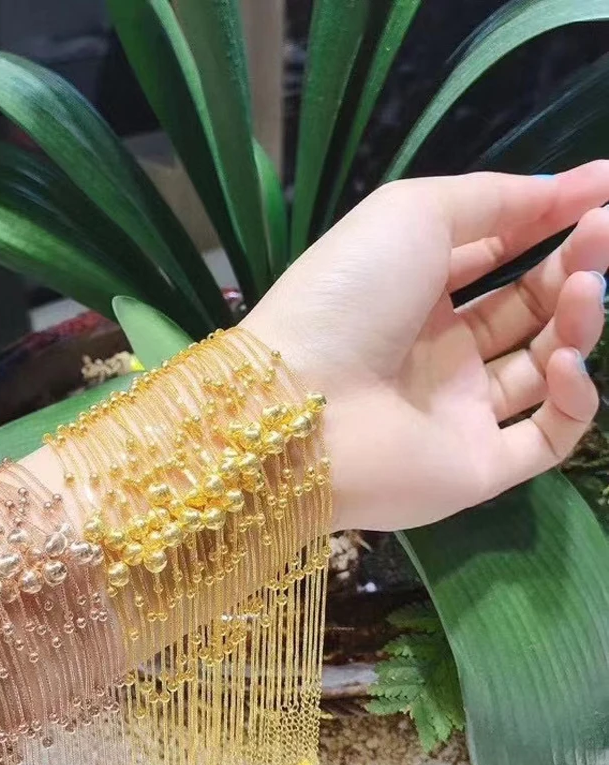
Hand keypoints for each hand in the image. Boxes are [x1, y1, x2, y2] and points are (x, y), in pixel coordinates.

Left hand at [243, 163, 608, 531]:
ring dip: (579, 323)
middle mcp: (434, 352)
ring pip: (544, 366)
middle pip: (526, 307)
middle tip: (607, 232)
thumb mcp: (413, 214)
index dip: (547, 220)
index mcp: (410, 292)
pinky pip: (545, 438)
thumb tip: (572, 185)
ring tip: (589, 286)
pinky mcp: (474, 467)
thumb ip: (493, 199)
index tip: (606, 188)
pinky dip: (574, 400)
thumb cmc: (349, 296)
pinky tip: (566, 362)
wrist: (299, 403)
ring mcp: (455, 412)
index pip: (493, 253)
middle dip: (574, 265)